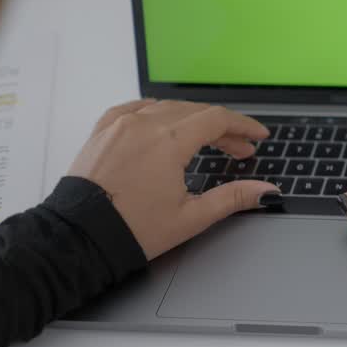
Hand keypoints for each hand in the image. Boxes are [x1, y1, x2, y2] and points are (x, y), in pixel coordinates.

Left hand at [68, 100, 278, 259]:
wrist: (79, 238)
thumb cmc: (132, 230)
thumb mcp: (191, 217)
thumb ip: (233, 197)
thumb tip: (266, 191)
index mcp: (168, 141)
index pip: (217, 119)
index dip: (243, 126)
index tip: (258, 136)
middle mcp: (144, 124)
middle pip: (195, 113)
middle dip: (222, 129)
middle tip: (239, 149)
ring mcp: (119, 125)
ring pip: (167, 108)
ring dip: (191, 120)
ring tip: (206, 140)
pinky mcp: (102, 132)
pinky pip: (134, 109)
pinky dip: (155, 112)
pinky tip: (162, 121)